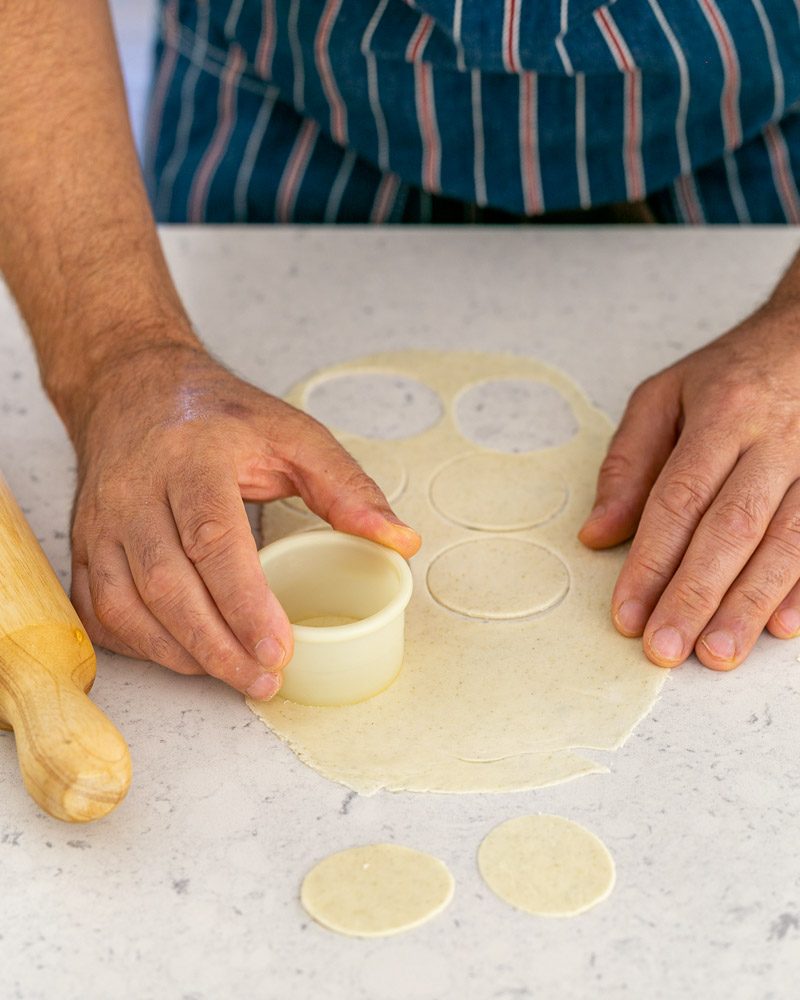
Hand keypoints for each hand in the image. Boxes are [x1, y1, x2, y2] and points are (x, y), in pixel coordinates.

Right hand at [68, 344, 420, 699]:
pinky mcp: (85, 547)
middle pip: (167, 582)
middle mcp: (136, 490)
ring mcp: (102, 522)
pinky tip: (184, 656)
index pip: (212, 537)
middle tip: (265, 679)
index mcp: (192, 457)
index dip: (244, 600)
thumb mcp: (292, 433)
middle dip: (216, 644)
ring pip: (127, 605)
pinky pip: (101, 610)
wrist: (132, 389)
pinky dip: (141, 644)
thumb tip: (398, 540)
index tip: (279, 647)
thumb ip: (347, 486)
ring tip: (235, 676)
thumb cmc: (216, 415)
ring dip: (181, 652)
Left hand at [579, 297, 799, 669]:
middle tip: (666, 648)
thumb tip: (598, 535)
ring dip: (750, 603)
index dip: (651, 561)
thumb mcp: (665, 396)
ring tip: (718, 653)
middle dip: (697, 593)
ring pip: (787, 541)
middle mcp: (777, 440)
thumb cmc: (733, 374)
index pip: (679, 498)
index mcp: (724, 414)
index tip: (627, 613)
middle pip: (732, 527)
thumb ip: (629, 464)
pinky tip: (784, 628)